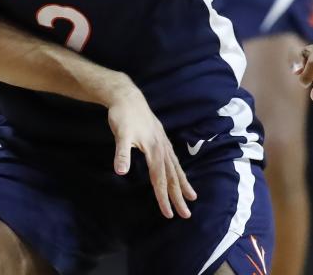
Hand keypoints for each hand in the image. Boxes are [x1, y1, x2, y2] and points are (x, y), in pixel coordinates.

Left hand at [106, 83, 196, 218]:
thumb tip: (120, 171)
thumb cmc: (122, 116)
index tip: (168, 214)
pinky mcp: (161, 138)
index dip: (163, 197)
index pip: (159, 178)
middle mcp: (162, 148)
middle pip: (172, 176)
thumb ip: (122, 153)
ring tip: (192, 196)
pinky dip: (178, 169)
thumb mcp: (120, 134)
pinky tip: (179, 173)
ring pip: (175, 167)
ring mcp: (163, 143)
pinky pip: (173, 158)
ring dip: (183, 184)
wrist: (127, 97)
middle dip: (178, 196)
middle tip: (186, 215)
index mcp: (154, 149)